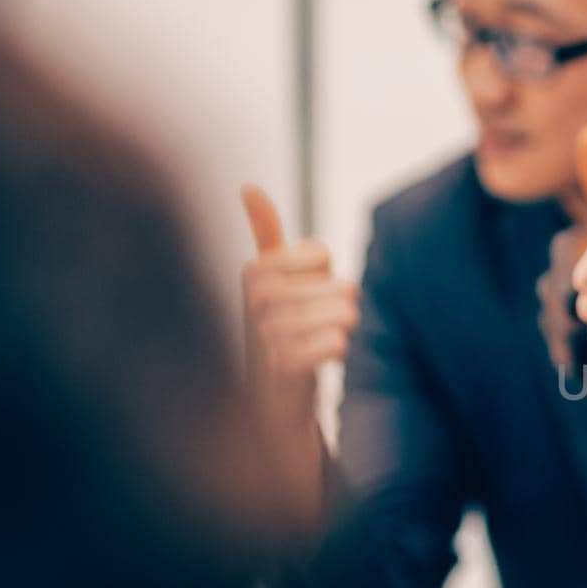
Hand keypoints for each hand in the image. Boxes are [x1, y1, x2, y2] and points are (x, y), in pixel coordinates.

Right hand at [240, 186, 356, 521]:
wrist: (268, 402)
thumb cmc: (276, 332)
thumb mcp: (269, 280)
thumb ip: (264, 235)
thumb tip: (246, 185)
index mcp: (254, 274)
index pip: (320, 253)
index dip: (323, 273)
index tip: (304, 292)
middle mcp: (254, 302)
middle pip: (336, 284)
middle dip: (337, 304)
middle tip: (319, 322)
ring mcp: (265, 336)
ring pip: (340, 314)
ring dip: (340, 329)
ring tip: (323, 339)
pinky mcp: (282, 370)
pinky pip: (333, 345)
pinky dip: (336, 351)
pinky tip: (323, 358)